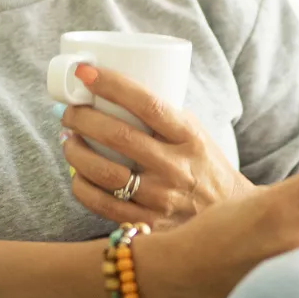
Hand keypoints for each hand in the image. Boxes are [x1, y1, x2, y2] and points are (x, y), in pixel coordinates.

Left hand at [59, 63, 251, 229]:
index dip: (112, 85)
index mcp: (188, 136)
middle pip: (118, 137)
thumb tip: (110, 93)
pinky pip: (102, 205)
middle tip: (70, 111)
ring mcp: (162, 199)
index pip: (147, 104)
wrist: (229, 214)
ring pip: (104, 173)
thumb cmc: (203, 163)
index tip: (86, 72)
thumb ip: (161, 115)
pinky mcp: (149, 225)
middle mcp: (176, 167)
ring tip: (69, 139)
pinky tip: (76, 173)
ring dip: (76, 152)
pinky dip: (81, 185)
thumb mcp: (193, 131)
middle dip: (83, 118)